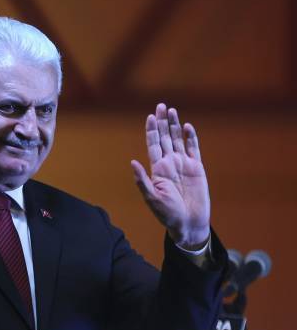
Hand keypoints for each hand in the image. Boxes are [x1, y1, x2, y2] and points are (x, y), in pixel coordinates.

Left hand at [130, 103, 210, 249]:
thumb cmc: (167, 214)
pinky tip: (187, 127)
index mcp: (157, 170)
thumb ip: (142, 180)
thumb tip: (132, 162)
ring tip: (172, 111)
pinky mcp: (197, 168)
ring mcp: (184, 165)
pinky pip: (194, 149)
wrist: (188, 223)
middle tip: (161, 106)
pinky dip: (191, 138)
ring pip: (178, 140)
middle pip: (165, 138)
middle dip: (162, 122)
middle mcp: (169, 164)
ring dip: (175, 125)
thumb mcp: (152, 198)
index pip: (153, 145)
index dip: (151, 131)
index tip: (150, 117)